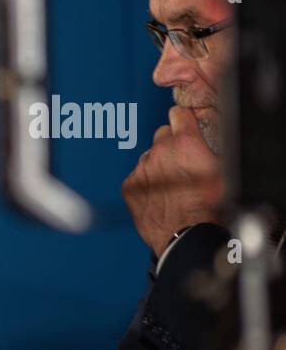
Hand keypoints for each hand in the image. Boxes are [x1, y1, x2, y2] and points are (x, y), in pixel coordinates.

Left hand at [122, 107, 223, 256]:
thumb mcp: (221, 170)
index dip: (183, 120)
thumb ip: (210, 147)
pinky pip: (136, 177)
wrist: (185, 235)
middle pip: (162, 135)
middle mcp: (160, 152)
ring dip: (157, 166)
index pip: (178, 114)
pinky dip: (144, 183)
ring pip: (148, 157)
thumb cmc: (208, 207)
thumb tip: (210, 139)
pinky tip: (157, 195)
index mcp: (186, 143)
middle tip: (180, 162)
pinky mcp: (129, 186)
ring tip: (170, 184)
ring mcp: (142, 169)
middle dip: (171, 144)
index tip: (183, 123)